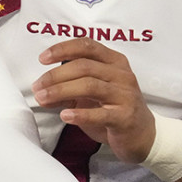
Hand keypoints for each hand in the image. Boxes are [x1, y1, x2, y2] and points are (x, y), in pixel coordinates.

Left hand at [32, 39, 154, 163]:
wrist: (143, 136)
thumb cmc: (115, 110)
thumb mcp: (92, 95)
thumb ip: (69, 89)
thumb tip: (41, 91)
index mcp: (114, 62)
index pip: (87, 46)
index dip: (63, 49)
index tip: (42, 58)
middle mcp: (122, 75)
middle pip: (85, 66)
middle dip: (56, 75)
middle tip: (38, 86)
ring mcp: (125, 95)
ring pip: (90, 86)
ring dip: (62, 91)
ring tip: (43, 99)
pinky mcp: (125, 117)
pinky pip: (101, 113)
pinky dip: (80, 114)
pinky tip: (65, 116)